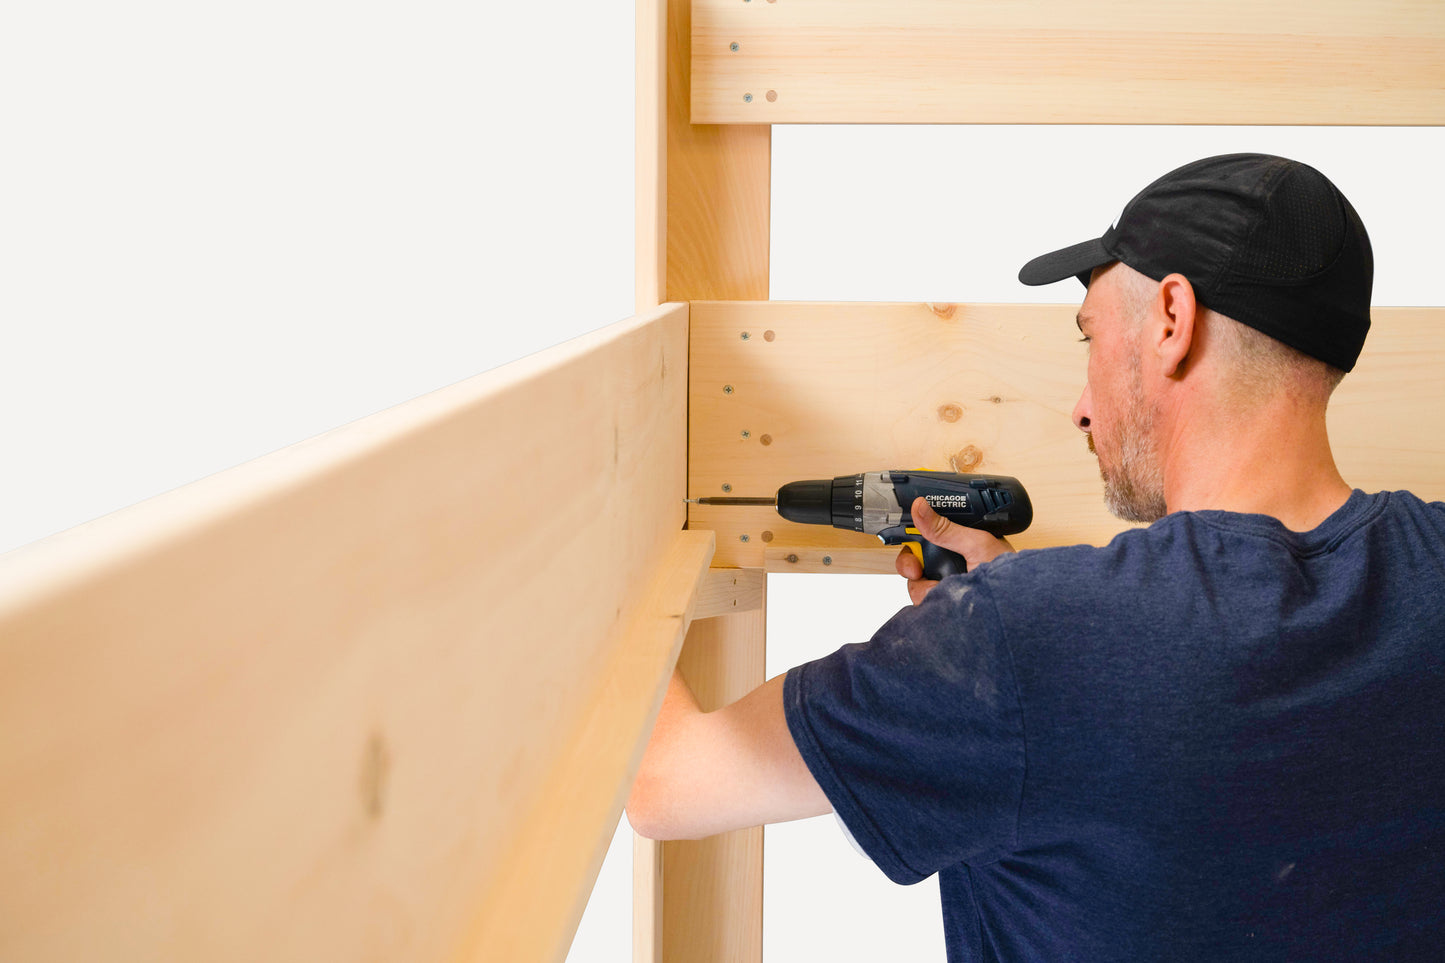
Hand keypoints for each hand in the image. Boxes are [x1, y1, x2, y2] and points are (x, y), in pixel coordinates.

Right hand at [895, 497, 1015, 605]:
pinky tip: (943, 599)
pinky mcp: (941, 601)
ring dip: (923, 584)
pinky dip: (928, 598)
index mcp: (960, 541)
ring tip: (940, 588)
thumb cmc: (1008, 576)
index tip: (903, 533)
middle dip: (910, 562)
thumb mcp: (977, 544)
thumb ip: (946, 528)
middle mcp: (950, 561)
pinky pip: (920, 598)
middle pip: (914, 556)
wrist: (1011, 609)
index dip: (913, 532)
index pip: (928, 531)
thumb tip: (921, 507)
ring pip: (915, 580)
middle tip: (915, 569)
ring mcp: (944, 583)